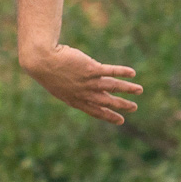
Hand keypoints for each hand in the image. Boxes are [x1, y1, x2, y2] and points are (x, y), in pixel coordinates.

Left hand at [21, 45, 142, 123]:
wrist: (41, 61)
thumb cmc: (47, 70)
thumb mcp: (59, 84)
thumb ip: (73, 87)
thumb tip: (87, 82)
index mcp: (75, 100)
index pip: (95, 111)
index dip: (108, 116)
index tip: (120, 121)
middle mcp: (84, 93)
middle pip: (106, 101)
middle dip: (121, 105)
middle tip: (134, 108)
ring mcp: (88, 81)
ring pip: (112, 87)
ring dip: (127, 89)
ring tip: (139, 90)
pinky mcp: (91, 68)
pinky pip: (110, 71)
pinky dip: (122, 72)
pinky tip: (132, 73)